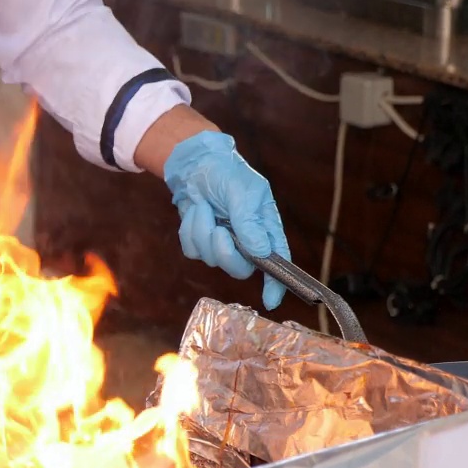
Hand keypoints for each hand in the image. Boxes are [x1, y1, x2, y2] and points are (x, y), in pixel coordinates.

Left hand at [162, 131, 291, 309]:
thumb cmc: (227, 174)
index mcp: (265, 228)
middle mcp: (247, 241)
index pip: (277, 261)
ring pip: (211, 259)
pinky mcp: (201, 243)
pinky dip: (189, 230)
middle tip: (219, 230)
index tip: (271, 301)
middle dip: (225, 252)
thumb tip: (260, 252)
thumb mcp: (243, 191)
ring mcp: (223, 244)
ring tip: (204, 207)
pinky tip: (195, 212)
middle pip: (240, 269)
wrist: (195, 166)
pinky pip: (192, 250)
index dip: (276, 284)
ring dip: (203, 231)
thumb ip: (250, 222)